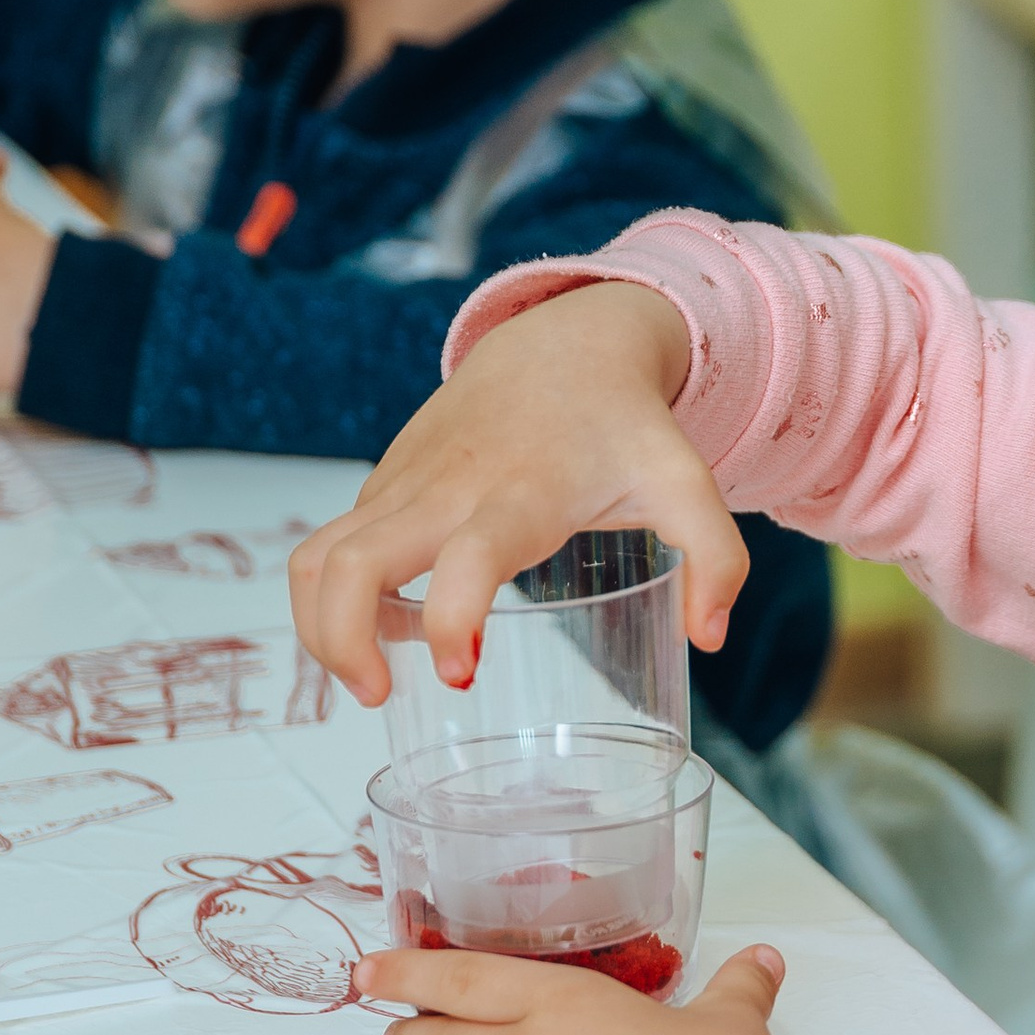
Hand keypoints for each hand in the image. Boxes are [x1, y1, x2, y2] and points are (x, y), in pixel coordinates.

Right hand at [290, 280, 749, 705]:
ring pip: (318, 558)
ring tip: (372, 675)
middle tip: (380, 693)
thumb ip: (717, 559)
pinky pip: (328, 545)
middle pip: (349, 566)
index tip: (460, 674)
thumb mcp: (686, 483)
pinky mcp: (384, 484)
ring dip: (320, 628)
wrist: (564, 340)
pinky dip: (333, 599)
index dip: (452, 621)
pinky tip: (389, 627)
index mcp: (522, 496)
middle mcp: (447, 490)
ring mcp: (404, 485)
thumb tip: (707, 639)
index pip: (468, 559)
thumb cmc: (624, 423)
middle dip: (340, 644)